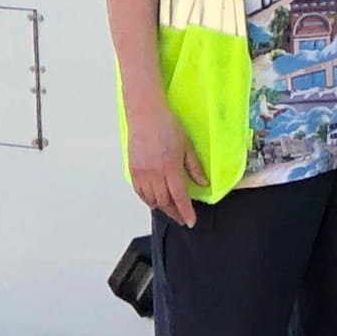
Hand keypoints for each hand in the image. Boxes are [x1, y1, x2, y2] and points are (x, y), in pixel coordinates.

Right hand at [125, 99, 206, 227]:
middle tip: (182, 219)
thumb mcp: (187, 145)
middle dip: (174, 213)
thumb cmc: (168, 125)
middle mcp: (154, 174)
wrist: (145, 114)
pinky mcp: (132, 170)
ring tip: (170, 211)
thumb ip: (195, 167)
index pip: (179, 197)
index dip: (185, 211)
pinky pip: (139, 192)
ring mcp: (141, 173)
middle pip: (164, 202)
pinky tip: (153, 201)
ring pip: (151, 199)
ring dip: (161, 208)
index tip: (191, 221)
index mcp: (170, 168)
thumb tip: (204, 184)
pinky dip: (147, 200)